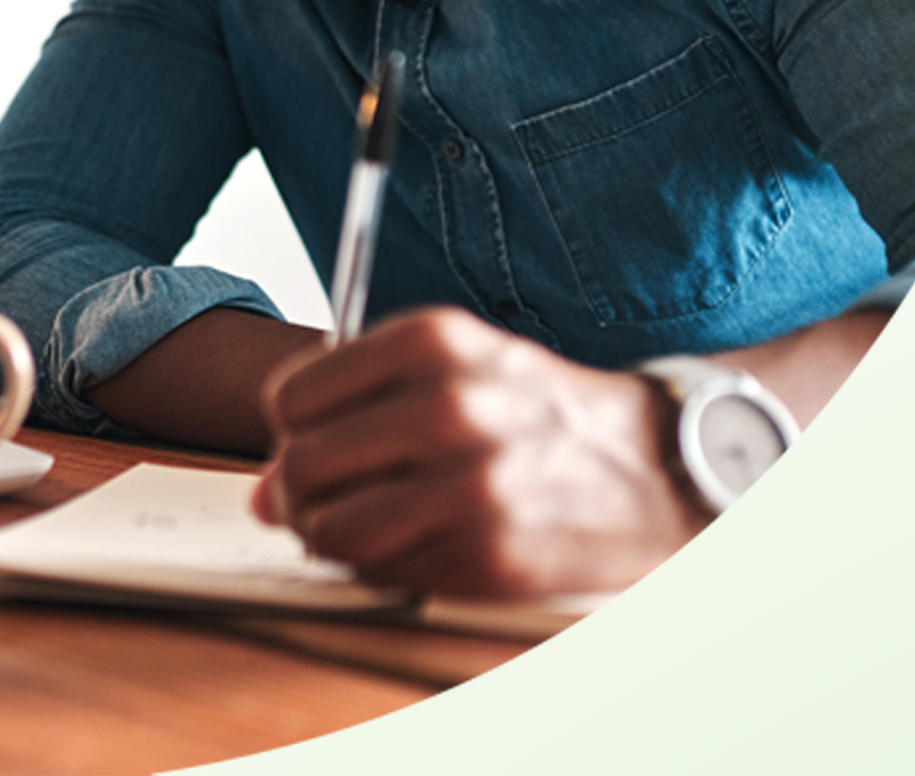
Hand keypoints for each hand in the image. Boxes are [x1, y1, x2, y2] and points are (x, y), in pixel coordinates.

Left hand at [252, 306, 706, 597]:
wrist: (653, 469)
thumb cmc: (534, 413)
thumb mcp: (454, 366)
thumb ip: (351, 409)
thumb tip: (262, 494)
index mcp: (435, 341)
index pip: (292, 396)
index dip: (291, 427)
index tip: (315, 435)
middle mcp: (450, 406)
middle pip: (301, 465)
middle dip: (298, 489)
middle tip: (324, 494)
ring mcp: (469, 485)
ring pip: (329, 528)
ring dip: (329, 535)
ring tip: (361, 523)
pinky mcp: (486, 554)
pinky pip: (379, 572)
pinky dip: (378, 566)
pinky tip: (412, 542)